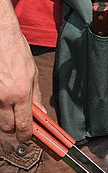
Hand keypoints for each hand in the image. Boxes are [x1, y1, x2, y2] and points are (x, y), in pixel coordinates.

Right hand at [0, 22, 41, 141]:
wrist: (0, 35)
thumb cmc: (15, 50)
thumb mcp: (32, 73)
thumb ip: (35, 95)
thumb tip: (39, 111)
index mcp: (20, 93)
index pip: (24, 125)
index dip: (26, 135)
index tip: (27, 137)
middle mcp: (4, 97)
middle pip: (7, 127)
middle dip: (14, 127)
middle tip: (18, 120)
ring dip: (4, 117)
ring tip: (9, 103)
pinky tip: (2, 92)